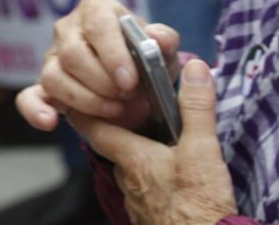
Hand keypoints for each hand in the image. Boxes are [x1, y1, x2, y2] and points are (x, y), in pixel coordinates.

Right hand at [16, 0, 179, 136]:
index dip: (112, 55)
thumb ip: (164, 41)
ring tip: (112, 111)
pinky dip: (35, 110)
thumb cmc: (146, 58)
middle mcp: (68, 28)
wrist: (136, 82)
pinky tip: (50, 122)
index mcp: (96, 9)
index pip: (97, 26)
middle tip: (127, 98)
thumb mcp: (163, 49)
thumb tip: (158, 38)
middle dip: (101, 82)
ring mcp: (52, 57)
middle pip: (72, 54)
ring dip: (84, 100)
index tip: (130, 82)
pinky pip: (29, 97)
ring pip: (53, 77)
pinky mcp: (43, 86)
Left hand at [68, 60, 237, 224]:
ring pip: (132, 172)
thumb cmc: (198, 206)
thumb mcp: (202, 151)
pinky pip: (147, 194)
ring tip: (159, 143)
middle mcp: (128, 182)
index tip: (76, 93)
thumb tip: (195, 68)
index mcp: (132, 158)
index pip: (94, 128)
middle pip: (115, 149)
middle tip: (132, 111)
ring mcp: (138, 205)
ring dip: (141, 158)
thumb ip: (196, 108)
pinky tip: (172, 179)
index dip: (83, 109)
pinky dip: (154, 182)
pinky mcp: (153, 220)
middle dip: (122, 130)